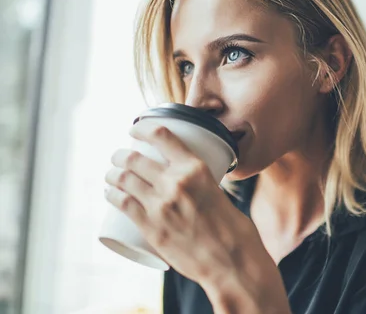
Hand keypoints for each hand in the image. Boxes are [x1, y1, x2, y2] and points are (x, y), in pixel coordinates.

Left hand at [104, 120, 289, 312]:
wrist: (231, 261)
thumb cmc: (231, 229)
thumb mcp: (217, 192)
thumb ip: (198, 186)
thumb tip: (185, 185)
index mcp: (196, 168)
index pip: (161, 136)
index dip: (142, 128)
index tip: (134, 129)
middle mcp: (175, 182)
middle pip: (134, 158)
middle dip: (121, 154)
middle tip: (119, 157)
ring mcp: (160, 205)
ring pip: (123, 178)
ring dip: (112, 173)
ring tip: (111, 175)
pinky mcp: (150, 227)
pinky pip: (122, 203)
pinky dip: (111, 194)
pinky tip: (109, 192)